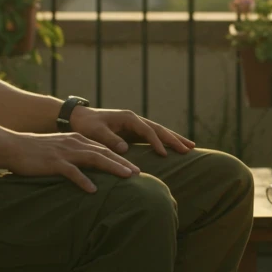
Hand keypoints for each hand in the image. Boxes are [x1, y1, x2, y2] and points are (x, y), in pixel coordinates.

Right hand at [5, 132, 141, 193]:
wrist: (12, 146)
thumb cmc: (34, 152)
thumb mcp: (59, 150)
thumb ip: (74, 157)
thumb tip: (88, 171)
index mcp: (76, 140)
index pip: (103, 148)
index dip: (120, 158)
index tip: (134, 168)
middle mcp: (74, 143)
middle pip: (104, 152)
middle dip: (123, 162)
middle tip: (139, 173)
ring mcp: (64, 152)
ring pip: (94, 159)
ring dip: (112, 168)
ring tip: (127, 177)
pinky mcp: (53, 162)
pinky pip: (72, 172)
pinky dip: (83, 180)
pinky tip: (93, 190)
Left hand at [68, 106, 194, 157]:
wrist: (79, 119)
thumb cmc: (86, 125)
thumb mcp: (95, 132)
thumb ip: (109, 139)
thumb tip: (125, 148)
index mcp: (128, 118)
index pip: (147, 130)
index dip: (156, 141)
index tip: (164, 153)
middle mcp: (135, 120)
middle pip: (160, 129)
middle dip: (175, 139)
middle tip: (190, 148)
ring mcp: (136, 126)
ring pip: (160, 132)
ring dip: (175, 139)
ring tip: (191, 147)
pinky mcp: (134, 133)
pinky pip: (154, 137)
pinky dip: (165, 142)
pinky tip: (175, 148)